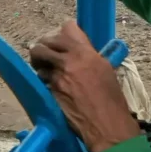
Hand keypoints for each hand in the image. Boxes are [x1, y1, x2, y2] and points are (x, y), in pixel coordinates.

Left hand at [29, 22, 140, 151]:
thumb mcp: (105, 70)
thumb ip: (88, 56)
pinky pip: (41, 76)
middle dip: (44, 44)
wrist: (106, 124)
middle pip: (47, 40)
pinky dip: (42, 77)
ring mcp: (59, 74)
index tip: (60, 38)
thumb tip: (77, 51)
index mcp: (87, 53)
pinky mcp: (52, 89)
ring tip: (42, 65)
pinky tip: (48, 82)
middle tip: (45, 52)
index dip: (62, 31)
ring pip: (39, 56)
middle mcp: (71, 60)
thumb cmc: (112, 100)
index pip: (68, 27)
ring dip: (38, 59)